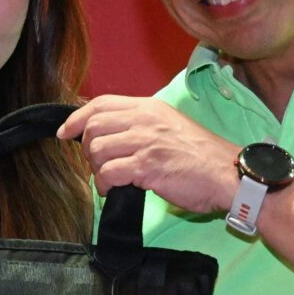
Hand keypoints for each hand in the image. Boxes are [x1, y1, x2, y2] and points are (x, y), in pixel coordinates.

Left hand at [60, 96, 239, 213]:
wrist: (229, 174)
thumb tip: (113, 135)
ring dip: (95, 169)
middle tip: (96, 166)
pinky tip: (113, 191)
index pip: (101, 103)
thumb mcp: (171, 126)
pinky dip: (104, 185)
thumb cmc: (203, 157)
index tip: (64, 133)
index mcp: (150, 107)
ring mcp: (146, 142)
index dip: (76, 118)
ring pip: (97, 149)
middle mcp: (145, 119)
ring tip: (108, 180)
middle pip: (93, 126)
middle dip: (86, 149)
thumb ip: (143, 126)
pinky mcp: (147, 166)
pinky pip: (108, 173)